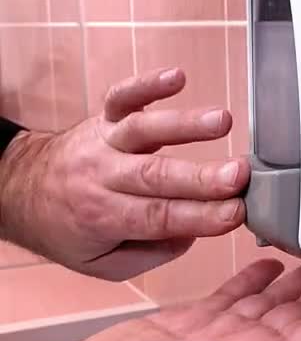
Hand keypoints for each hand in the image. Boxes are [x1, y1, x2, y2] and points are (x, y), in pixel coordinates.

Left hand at [0, 67, 248, 279]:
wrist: (21, 192)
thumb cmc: (69, 229)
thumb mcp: (103, 264)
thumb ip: (150, 254)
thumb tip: (192, 233)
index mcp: (105, 217)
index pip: (159, 218)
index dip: (200, 216)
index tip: (235, 213)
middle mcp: (104, 177)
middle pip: (157, 176)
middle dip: (202, 177)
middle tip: (238, 176)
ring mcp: (105, 142)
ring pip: (145, 131)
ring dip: (185, 125)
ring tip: (222, 122)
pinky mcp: (104, 117)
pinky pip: (123, 96)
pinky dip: (148, 84)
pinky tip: (177, 77)